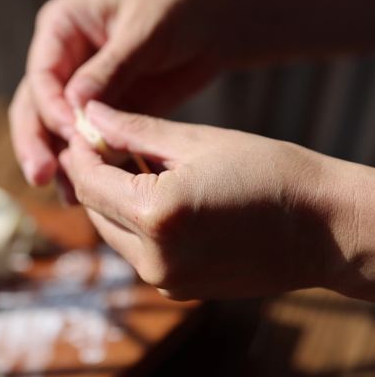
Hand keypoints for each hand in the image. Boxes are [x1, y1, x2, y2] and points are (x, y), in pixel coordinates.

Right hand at [9, 0, 221, 185]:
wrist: (214, 23)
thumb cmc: (178, 7)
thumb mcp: (144, 31)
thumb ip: (110, 68)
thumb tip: (75, 106)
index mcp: (62, 28)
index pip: (42, 75)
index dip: (50, 107)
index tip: (70, 131)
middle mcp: (64, 61)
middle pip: (36, 107)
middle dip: (37, 142)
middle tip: (40, 174)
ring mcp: (81, 92)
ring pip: (57, 132)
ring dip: (58, 163)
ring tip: (65, 195)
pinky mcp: (104, 116)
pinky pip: (88, 145)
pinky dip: (88, 168)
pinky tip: (85, 194)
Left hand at [59, 101, 374, 300]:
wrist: (325, 227)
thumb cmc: (270, 173)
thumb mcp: (197, 142)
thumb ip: (134, 131)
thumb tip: (90, 116)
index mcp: (156, 217)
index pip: (90, 182)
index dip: (80, 153)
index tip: (81, 130)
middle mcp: (154, 259)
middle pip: (96, 210)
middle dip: (92, 175)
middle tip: (101, 142)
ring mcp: (165, 281)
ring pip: (113, 233)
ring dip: (112, 200)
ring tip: (129, 164)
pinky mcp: (178, 290)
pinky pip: (137, 251)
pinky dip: (134, 222)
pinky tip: (151, 194)